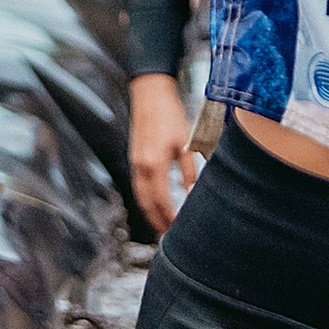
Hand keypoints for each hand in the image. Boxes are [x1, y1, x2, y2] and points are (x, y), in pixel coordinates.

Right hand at [127, 72, 199, 233]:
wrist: (149, 93)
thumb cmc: (169, 114)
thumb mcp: (185, 142)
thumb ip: (189, 170)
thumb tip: (193, 192)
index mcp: (154, 164)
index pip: (160, 201)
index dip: (168, 217)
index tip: (178, 228)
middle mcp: (140, 166)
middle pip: (146, 203)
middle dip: (157, 221)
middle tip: (169, 235)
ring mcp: (135, 162)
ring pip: (139, 196)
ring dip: (149, 213)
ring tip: (162, 225)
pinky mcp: (135, 158)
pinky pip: (138, 186)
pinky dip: (145, 199)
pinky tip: (154, 204)